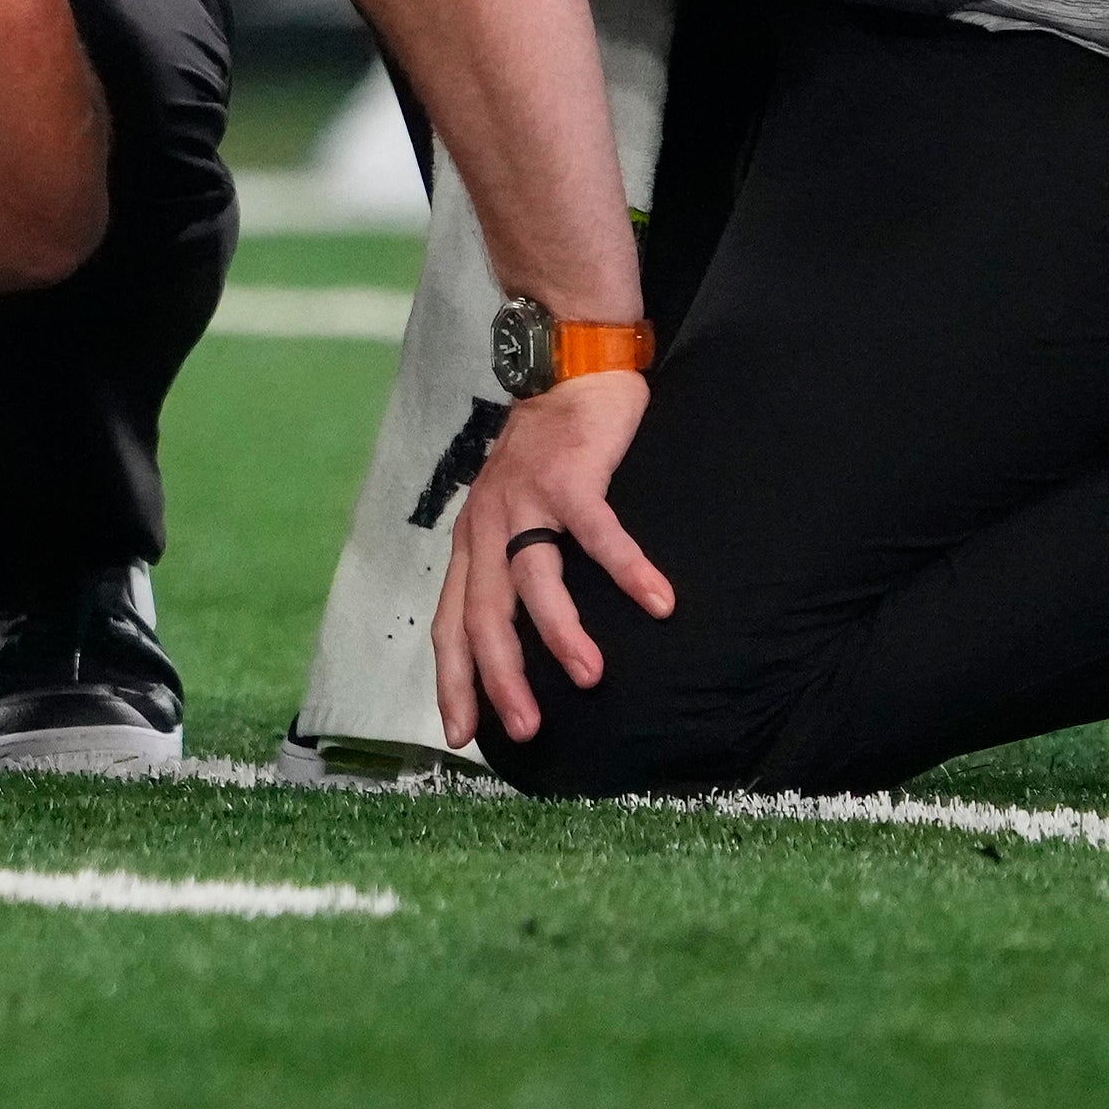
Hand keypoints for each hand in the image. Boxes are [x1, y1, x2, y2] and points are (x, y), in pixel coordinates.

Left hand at [435, 371, 668, 751]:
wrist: (568, 373)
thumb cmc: (549, 458)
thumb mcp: (512, 516)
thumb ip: (512, 569)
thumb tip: (529, 642)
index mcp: (473, 543)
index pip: (450, 623)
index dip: (453, 679)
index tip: (460, 735)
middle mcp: (487, 524)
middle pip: (483, 614)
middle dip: (499, 676)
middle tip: (526, 728)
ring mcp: (525, 500)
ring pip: (533, 579)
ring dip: (560, 631)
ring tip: (588, 675)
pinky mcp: (569, 476)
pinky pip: (599, 532)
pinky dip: (628, 569)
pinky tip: (658, 602)